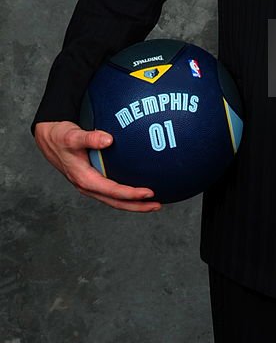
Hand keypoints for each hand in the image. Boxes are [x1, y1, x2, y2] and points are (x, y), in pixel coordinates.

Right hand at [34, 121, 160, 211]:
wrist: (50, 138)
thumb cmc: (61, 137)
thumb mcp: (73, 136)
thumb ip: (90, 138)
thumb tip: (109, 139)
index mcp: (85, 179)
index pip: (112, 191)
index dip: (131, 194)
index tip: (149, 192)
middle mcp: (89, 186)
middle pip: (116, 202)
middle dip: (137, 206)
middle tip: (157, 205)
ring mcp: (91, 184)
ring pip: (114, 199)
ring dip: (133, 202)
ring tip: (153, 202)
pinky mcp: (94, 179)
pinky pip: (112, 190)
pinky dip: (126, 193)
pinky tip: (138, 187)